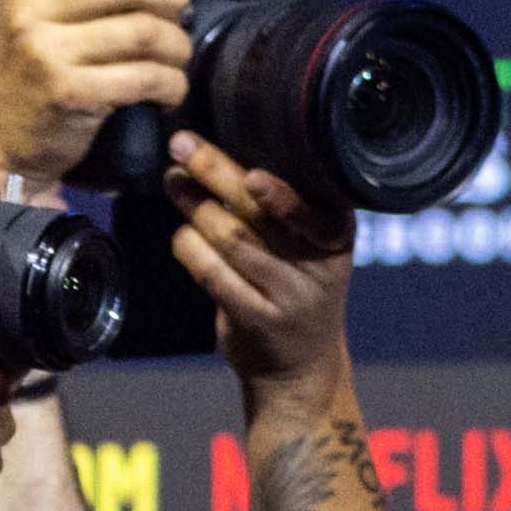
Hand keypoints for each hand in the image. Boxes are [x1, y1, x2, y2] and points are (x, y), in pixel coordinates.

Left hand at [169, 133, 356, 401]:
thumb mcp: (309, 248)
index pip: (310, 208)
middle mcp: (320, 267)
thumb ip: (280, 208)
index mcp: (336, 238)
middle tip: (181, 145)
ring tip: (174, 182)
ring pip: (231, 240)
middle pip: (259, 215)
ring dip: (194, 206)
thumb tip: (217, 153)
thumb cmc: (296, 287)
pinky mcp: (257, 319)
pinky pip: (212, 274)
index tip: (251, 176)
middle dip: (216, 174)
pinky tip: (181, 234)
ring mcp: (290, 297)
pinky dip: (189, 248)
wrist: (301, 364)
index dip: (280, 194)